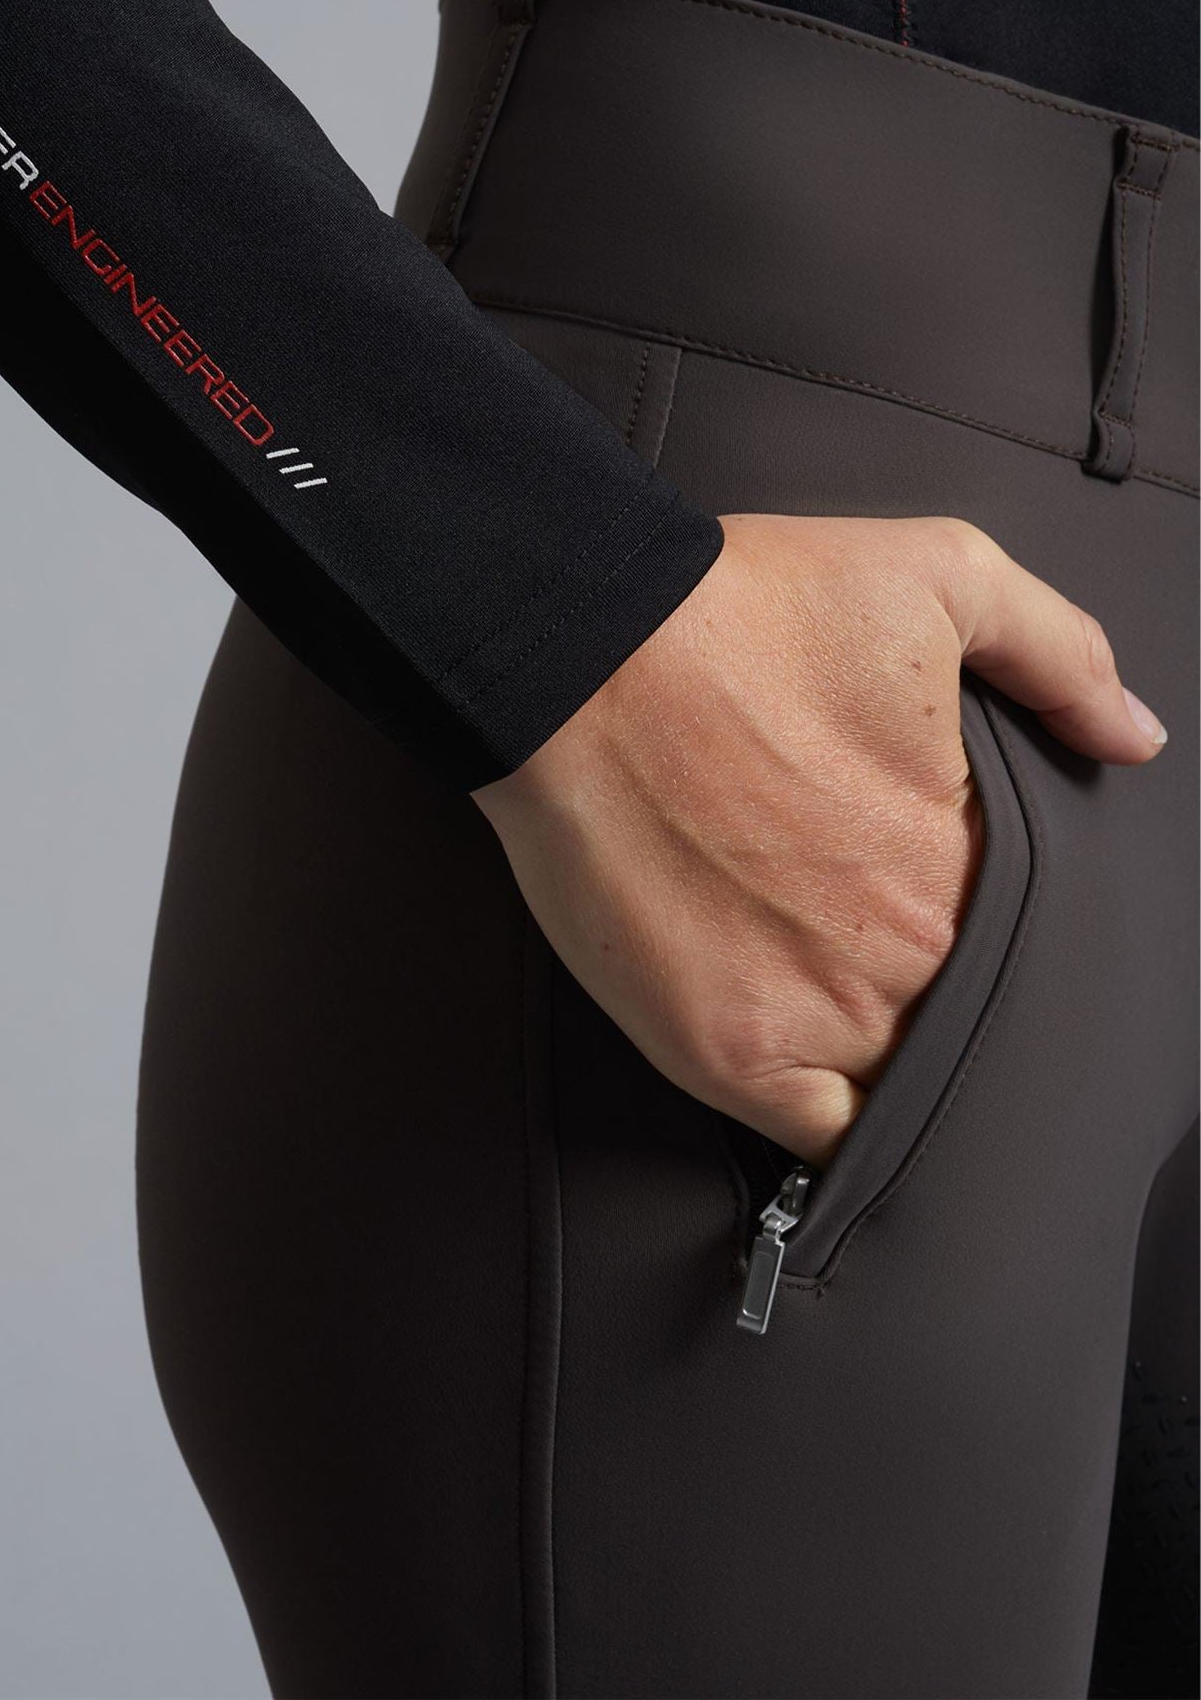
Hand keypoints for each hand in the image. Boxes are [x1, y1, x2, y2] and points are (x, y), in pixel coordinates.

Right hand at [473, 514, 1166, 1166]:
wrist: (584, 655)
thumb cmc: (739, 614)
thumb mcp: (938, 573)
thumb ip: (1058, 652)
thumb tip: (1132, 736)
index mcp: (973, 854)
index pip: (1025, 941)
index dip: (984, 926)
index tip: (934, 898)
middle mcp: (912, 950)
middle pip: (961, 1014)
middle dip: (930, 985)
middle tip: (858, 934)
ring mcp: (821, 1014)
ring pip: (898, 1086)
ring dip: (881, 1059)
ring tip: (822, 998)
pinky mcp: (727, 1053)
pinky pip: (818, 1142)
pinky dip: (826, 1131)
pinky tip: (806, 1077)